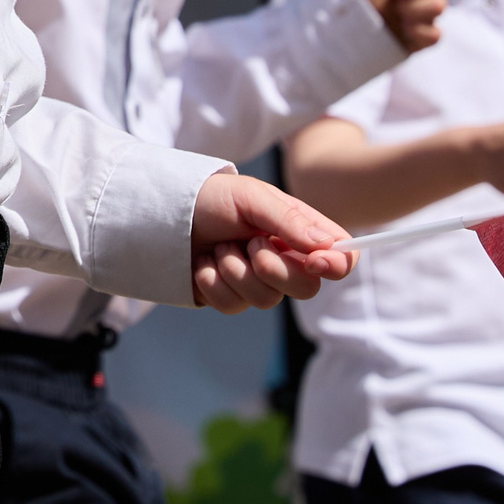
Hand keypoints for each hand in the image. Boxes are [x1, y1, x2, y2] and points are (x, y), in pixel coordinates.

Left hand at [188, 171, 350, 312]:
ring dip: (236, 269)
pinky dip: (213, 281)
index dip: (336, 265)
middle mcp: (284, 260)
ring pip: (267, 300)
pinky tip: (203, 262)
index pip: (340, 257)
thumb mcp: (251, 197)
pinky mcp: (230, 297)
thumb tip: (327, 245)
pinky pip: (233, 306)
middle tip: (250, 242)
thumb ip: (288, 220)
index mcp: (299, 232)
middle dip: (274, 268)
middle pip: (307, 288)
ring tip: (219, 246)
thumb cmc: (211, 197)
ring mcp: (257, 282)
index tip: (315, 261)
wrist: (163, 211)